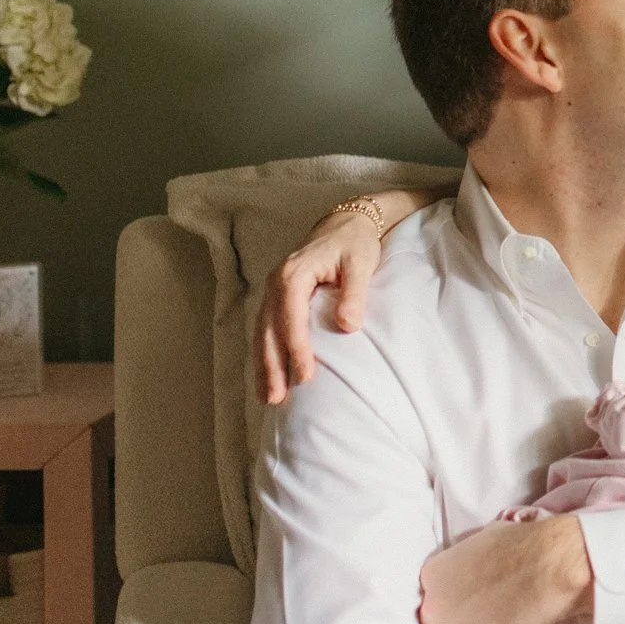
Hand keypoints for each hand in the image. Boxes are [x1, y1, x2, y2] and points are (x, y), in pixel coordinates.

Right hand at [258, 208, 386, 405]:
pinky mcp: (277, 299)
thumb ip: (354, 294)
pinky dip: (265, 354)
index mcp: (294, 273)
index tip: (305, 375)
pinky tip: (268, 377)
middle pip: (269, 329)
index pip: (291, 316)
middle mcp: (276, 282)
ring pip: (263, 333)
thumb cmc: (355, 244)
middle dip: (271, 365)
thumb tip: (348, 327)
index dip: (297, 348)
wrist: (345, 225)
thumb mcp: (361, 264)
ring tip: (268, 398)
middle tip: (277, 398)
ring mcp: (273, 291)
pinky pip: (266, 330)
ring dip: (264, 365)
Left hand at [418, 516, 592, 623]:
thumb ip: (467, 560)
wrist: (550, 565)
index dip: (448, 603)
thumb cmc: (523, 544)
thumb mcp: (482, 540)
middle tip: (475, 622)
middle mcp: (433, 605)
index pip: (429, 597)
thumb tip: (478, 565)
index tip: (463, 605)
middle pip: (431, 623)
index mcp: (433, 574)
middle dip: (450, 623)